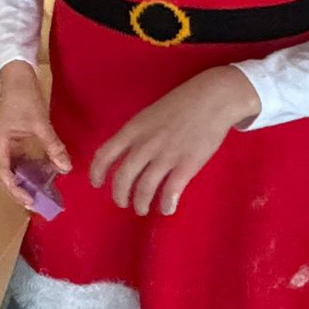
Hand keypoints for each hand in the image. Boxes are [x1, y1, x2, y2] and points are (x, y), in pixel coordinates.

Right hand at [0, 61, 71, 211]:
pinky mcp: (13, 142)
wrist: (18, 78)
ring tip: (42, 196)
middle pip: (6, 176)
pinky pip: (20, 162)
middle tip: (38, 205)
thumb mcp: (40, 122)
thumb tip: (66, 168)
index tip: (30, 200)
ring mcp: (5, 145)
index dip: (16, 189)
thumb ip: (52, 146)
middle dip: (21, 191)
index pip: (4, 173)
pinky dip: (30, 171)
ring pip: (13, 170)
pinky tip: (44, 177)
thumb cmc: (24, 98)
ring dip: (26, 182)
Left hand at [89, 66, 259, 216]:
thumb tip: (127, 155)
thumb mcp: (148, 116)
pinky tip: (167, 208)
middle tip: (122, 203)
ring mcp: (165, 156)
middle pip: (122, 177)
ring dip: (141, 203)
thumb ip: (136, 135)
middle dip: (119, 195)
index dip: (97, 172)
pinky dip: (166, 204)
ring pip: (145, 188)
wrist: (212, 99)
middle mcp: (144, 144)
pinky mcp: (186, 165)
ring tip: (142, 209)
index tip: (96, 184)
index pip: (104, 154)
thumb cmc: (180, 105)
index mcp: (132, 130)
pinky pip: (170, 191)